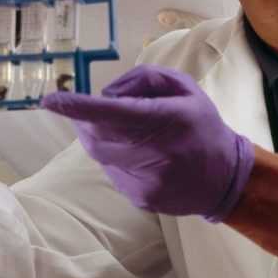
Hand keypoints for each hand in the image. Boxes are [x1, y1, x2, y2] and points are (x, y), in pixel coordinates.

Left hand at [42, 65, 254, 221]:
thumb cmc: (202, 125)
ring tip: (128, 133)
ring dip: (102, 138)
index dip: (78, 107)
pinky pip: (113, 172)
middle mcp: (155, 153)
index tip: (51, 100)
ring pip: (102, 155)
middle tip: (90, 111)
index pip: (112, 113)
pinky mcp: (141, 199)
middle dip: (85, 121)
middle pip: (97, 136)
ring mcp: (146, 181)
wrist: (226, 178)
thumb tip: (108, 92)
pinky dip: (115, 158)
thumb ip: (145, 79)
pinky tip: (139, 154)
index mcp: (165, 120)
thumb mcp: (184, 87)